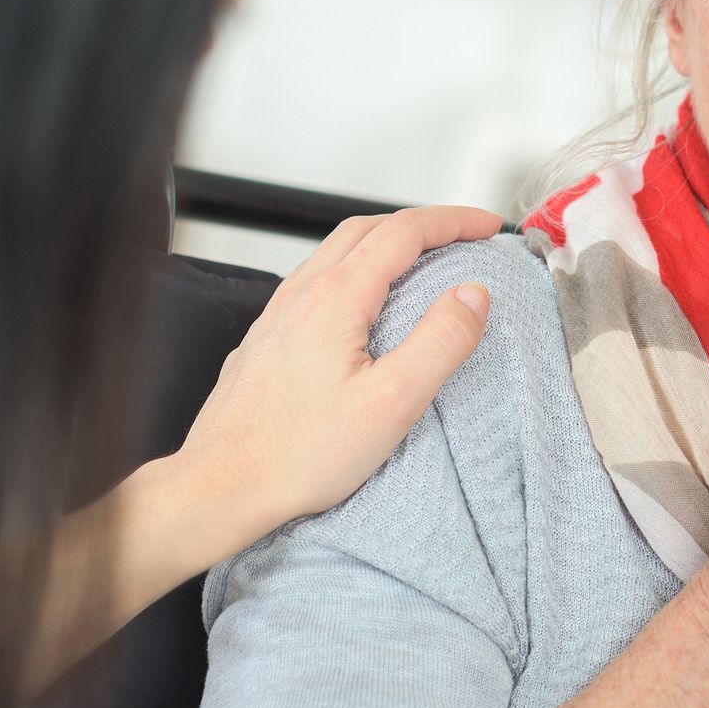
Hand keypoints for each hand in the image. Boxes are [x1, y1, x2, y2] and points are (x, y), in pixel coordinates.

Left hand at [152, 204, 502, 573]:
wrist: (221, 486)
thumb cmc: (298, 454)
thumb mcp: (392, 402)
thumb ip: (440, 342)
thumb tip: (473, 296)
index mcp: (336, 298)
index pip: (405, 232)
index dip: (453, 221)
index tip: (487, 226)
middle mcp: (302, 294)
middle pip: (368, 228)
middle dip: (422, 223)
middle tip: (462, 235)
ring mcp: (278, 314)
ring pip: (336, 252)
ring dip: (385, 242)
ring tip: (421, 261)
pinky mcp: (267, 339)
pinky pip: (315, 281)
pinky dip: (354, 269)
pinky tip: (363, 303)